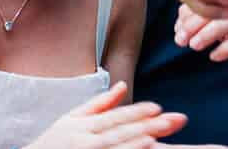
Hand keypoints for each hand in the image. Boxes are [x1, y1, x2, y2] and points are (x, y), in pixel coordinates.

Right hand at [26, 81, 185, 148]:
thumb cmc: (51, 143)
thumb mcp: (70, 120)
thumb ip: (98, 105)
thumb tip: (122, 85)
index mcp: (82, 126)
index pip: (115, 117)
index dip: (137, 111)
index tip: (158, 107)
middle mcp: (84, 140)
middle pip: (121, 131)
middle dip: (149, 125)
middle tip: (175, 120)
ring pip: (115, 148)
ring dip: (136, 143)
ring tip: (157, 137)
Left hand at [174, 4, 227, 79]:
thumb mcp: (224, 14)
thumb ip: (205, 9)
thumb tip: (179, 18)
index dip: (189, 9)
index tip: (178, 27)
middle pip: (214, 3)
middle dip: (192, 24)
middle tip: (180, 40)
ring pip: (226, 21)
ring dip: (206, 35)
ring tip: (194, 46)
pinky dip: (225, 49)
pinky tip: (215, 55)